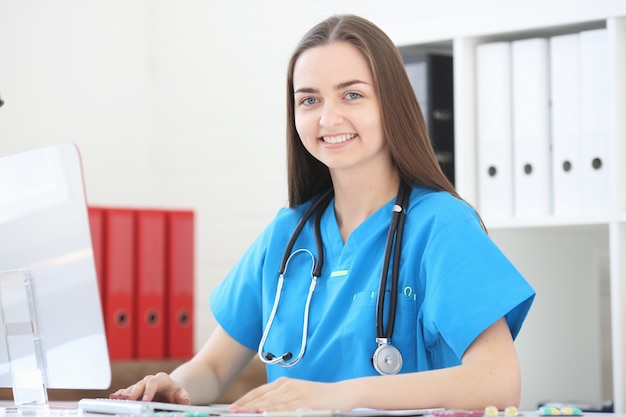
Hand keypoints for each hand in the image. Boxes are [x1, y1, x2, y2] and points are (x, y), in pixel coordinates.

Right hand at [109, 372, 190, 404]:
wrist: (169, 389)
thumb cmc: (174, 392)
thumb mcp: (181, 393)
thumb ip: (183, 396)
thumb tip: (185, 401)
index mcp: (160, 379)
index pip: (153, 383)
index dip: (149, 392)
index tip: (145, 400)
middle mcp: (148, 380)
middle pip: (139, 385)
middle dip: (133, 393)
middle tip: (128, 400)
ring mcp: (140, 385)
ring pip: (131, 388)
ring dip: (124, 394)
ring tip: (117, 399)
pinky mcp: (134, 391)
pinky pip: (125, 391)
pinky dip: (119, 394)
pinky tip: (113, 398)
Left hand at [228, 377, 345, 412]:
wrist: (343, 393)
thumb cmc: (321, 397)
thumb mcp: (298, 395)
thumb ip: (281, 400)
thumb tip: (263, 409)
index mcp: (284, 382)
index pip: (259, 391)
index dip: (245, 399)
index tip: (234, 407)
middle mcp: (288, 385)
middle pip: (261, 396)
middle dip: (245, 404)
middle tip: (232, 411)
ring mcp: (295, 392)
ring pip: (270, 402)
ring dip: (254, 408)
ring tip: (242, 413)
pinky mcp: (304, 400)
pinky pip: (284, 406)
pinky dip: (272, 409)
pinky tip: (263, 412)